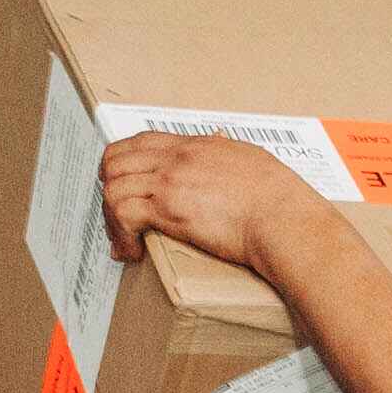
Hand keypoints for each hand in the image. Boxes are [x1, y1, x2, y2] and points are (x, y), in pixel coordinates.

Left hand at [98, 131, 322, 274]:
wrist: (284, 218)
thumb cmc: (280, 199)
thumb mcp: (252, 161)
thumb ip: (230, 156)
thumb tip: (226, 150)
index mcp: (198, 145)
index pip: (142, 141)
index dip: (123, 162)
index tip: (122, 183)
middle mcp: (178, 157)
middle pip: (116, 160)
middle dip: (108, 189)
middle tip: (116, 216)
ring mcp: (171, 180)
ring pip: (113, 187)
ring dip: (111, 218)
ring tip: (123, 241)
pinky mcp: (169, 208)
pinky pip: (122, 213)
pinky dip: (120, 235)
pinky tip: (132, 251)